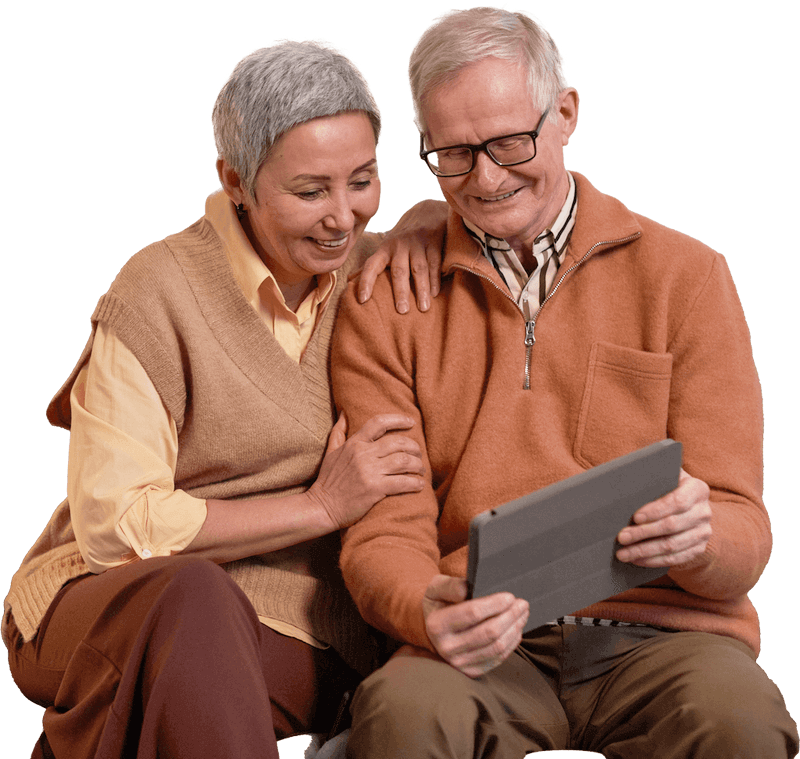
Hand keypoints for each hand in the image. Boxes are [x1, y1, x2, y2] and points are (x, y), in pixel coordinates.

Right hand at [307, 412, 424, 528]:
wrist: (321, 508)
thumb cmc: (327, 481)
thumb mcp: (330, 452)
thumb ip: (338, 432)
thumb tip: (344, 413)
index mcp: (354, 444)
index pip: (379, 423)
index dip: (398, 420)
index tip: (411, 422)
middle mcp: (363, 454)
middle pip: (398, 442)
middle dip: (414, 447)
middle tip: (419, 454)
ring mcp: (369, 471)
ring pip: (404, 461)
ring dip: (417, 465)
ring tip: (420, 470)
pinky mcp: (375, 489)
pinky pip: (403, 482)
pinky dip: (415, 483)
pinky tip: (420, 485)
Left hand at [358, 199, 448, 312]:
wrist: (427, 213)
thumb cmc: (403, 240)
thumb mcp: (386, 249)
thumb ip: (372, 265)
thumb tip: (349, 281)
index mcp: (384, 249)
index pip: (371, 266)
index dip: (366, 282)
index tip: (363, 300)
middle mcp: (399, 246)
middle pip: (399, 270)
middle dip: (400, 291)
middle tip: (401, 311)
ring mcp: (417, 243)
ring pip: (419, 268)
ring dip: (421, 289)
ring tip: (423, 308)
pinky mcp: (434, 242)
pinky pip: (434, 263)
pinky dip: (435, 279)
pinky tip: (434, 294)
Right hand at [423, 574, 528, 678]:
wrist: (433, 631)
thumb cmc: (439, 604)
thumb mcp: (436, 588)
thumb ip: (449, 585)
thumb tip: (465, 589)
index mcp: (438, 625)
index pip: (472, 613)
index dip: (495, 604)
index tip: (509, 596)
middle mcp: (447, 647)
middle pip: (489, 632)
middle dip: (511, 616)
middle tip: (522, 603)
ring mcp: (459, 663)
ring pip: (497, 646)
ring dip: (515, 628)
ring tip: (522, 614)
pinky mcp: (471, 671)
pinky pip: (498, 658)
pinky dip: (512, 643)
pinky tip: (516, 629)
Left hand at [616, 469, 711, 566]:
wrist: (687, 507)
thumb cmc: (666, 488)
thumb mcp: (663, 479)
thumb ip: (650, 479)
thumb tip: (623, 484)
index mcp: (697, 489)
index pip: (678, 501)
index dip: (656, 510)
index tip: (635, 517)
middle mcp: (704, 511)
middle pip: (672, 525)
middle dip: (643, 533)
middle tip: (622, 537)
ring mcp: (703, 532)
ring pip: (672, 545)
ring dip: (644, 551)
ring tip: (623, 553)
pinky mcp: (699, 549)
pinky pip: (675, 558)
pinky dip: (653, 560)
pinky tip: (636, 560)